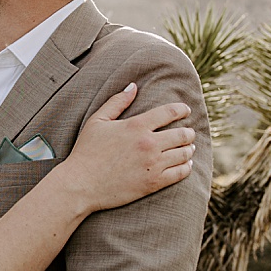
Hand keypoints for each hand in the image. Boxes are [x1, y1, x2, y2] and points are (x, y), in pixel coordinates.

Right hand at [65, 84, 195, 210]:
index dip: (182, 110)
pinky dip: (186, 167)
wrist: (81, 185)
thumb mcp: (98, 121)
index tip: (186, 111)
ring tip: (189, 148)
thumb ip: (117, 102)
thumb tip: (133, 86)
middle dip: (188, 132)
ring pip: (184, 154)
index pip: (169, 112)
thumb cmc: (86, 151)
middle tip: (189, 133)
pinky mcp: (154, 183)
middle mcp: (149, 144)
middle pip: (182, 134)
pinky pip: (180, 173)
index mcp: (137, 126)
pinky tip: (186, 164)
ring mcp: (153, 164)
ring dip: (189, 149)